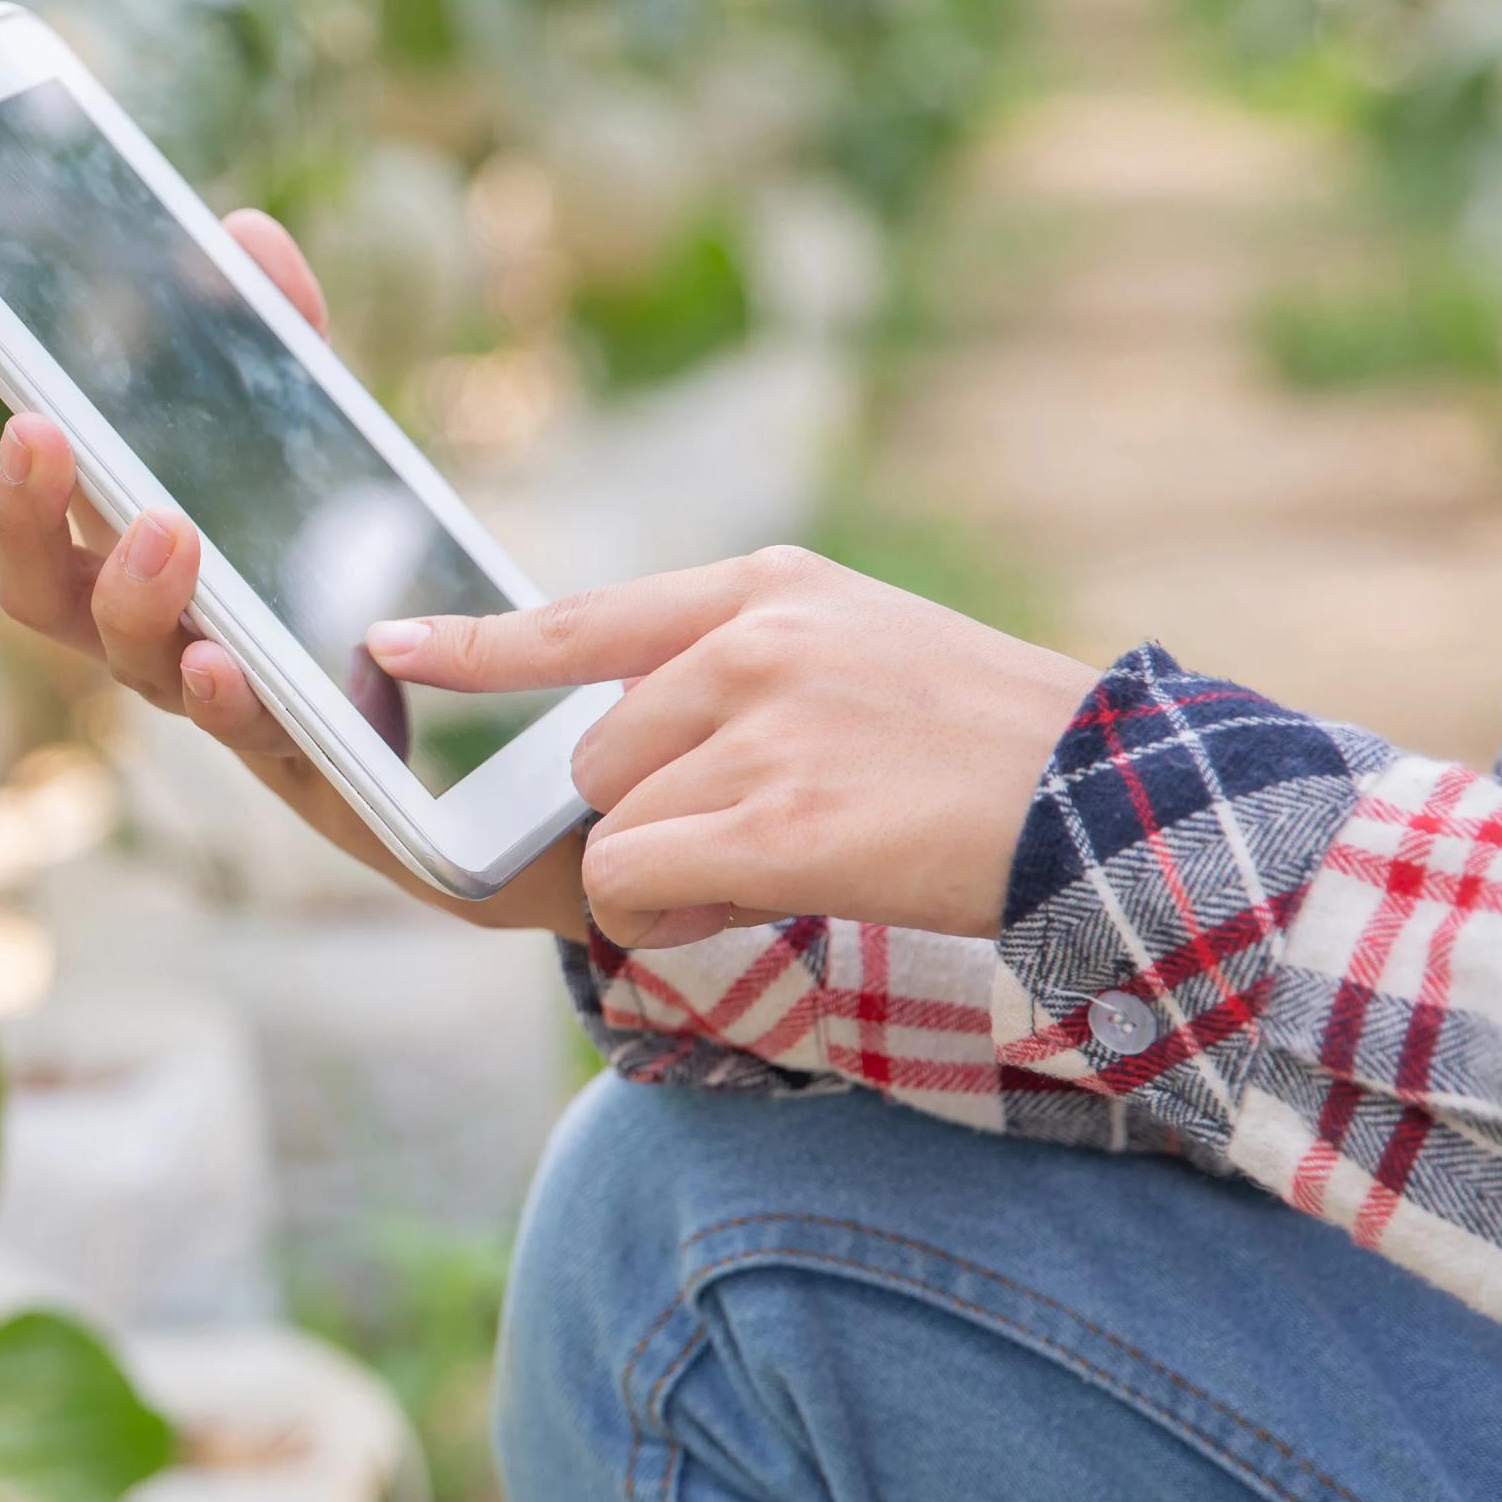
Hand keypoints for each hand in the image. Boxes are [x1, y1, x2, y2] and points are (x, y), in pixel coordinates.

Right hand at [0, 210, 590, 935]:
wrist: (503, 752)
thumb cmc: (372, 598)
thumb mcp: (332, 459)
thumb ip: (287, 353)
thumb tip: (242, 233)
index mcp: (149, 580)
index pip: (42, 544)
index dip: (17, 491)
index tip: (24, 411)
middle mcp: (171, 651)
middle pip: (55, 610)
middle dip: (34, 527)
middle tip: (46, 438)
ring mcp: (241, 718)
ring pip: (154, 673)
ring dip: (140, 601)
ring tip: (166, 531)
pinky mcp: (325, 777)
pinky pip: (266, 747)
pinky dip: (242, 701)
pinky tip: (237, 662)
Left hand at [366, 549, 1098, 947]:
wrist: (1111, 802)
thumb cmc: (988, 744)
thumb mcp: (861, 646)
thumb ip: (741, 666)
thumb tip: (620, 737)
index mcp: (767, 588)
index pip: (581, 615)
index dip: (474, 644)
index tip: (391, 645)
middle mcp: (751, 642)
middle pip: (595, 756)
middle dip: (652, 818)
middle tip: (762, 835)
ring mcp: (763, 727)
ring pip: (616, 827)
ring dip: (676, 874)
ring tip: (793, 859)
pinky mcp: (778, 819)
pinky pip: (641, 883)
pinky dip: (678, 914)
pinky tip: (764, 897)